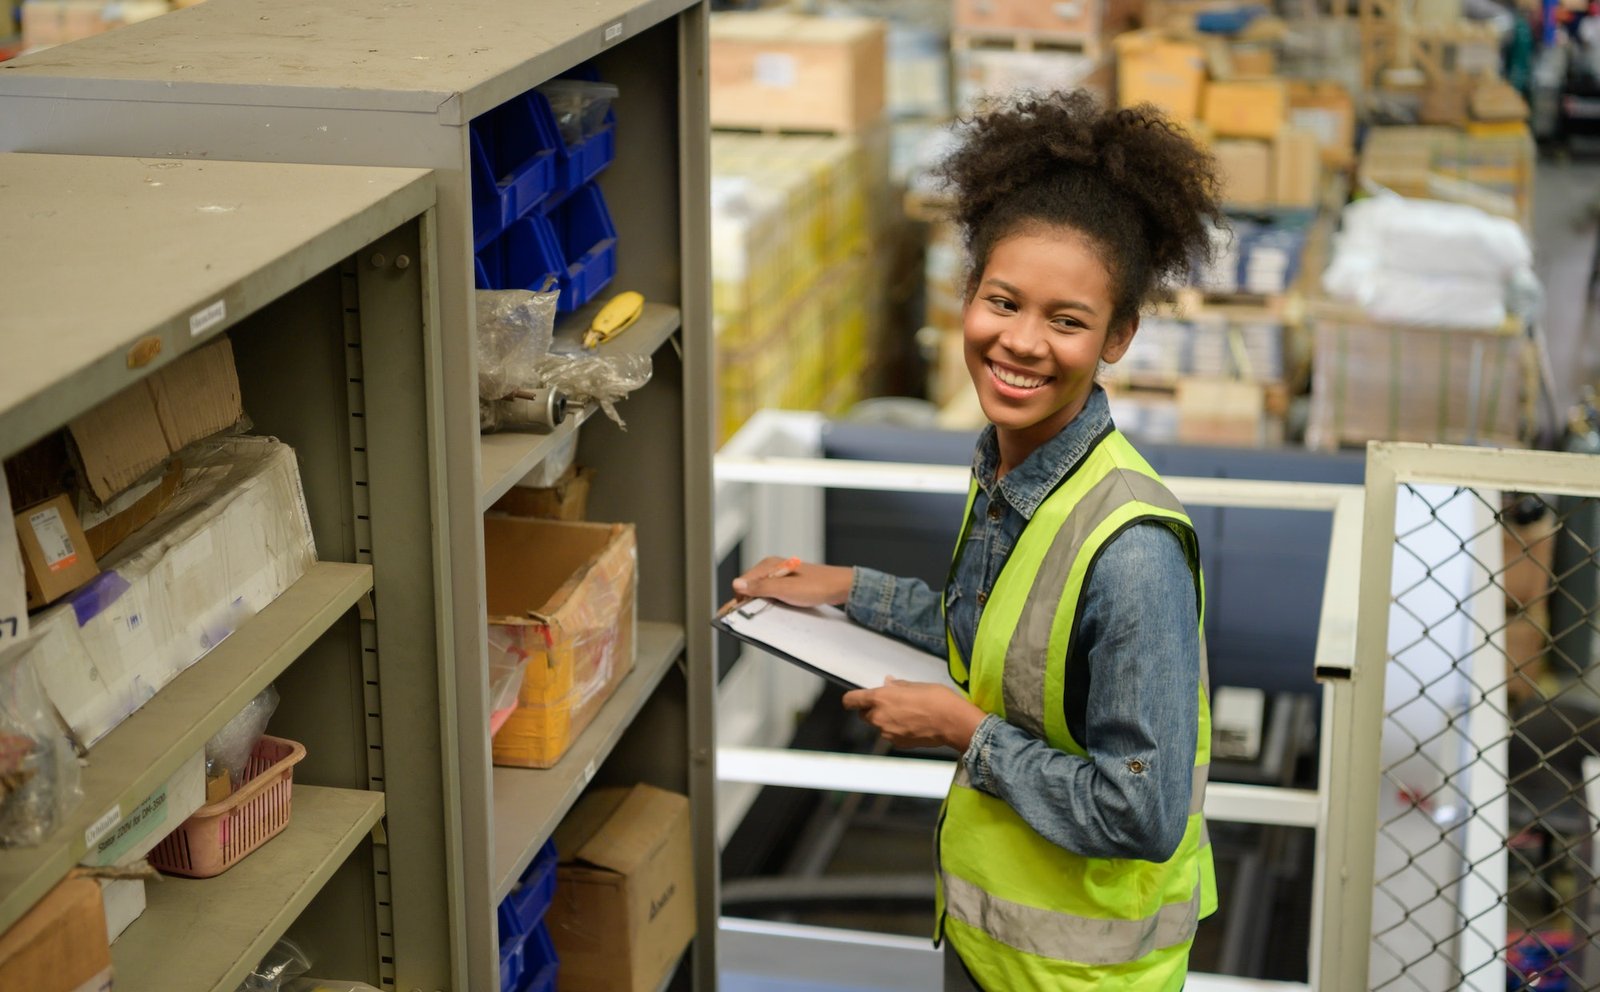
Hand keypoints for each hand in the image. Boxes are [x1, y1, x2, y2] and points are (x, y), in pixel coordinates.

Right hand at [731, 555, 852, 606]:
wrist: (840, 587)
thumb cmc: (817, 585)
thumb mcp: (785, 589)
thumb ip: (760, 587)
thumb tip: (738, 586)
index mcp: (768, 566)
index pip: (742, 583)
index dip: (738, 599)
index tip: (733, 614)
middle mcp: (772, 569)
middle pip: (750, 588)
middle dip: (748, 602)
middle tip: (751, 617)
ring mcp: (780, 577)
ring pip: (761, 593)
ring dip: (760, 604)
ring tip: (765, 614)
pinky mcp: (788, 585)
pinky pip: (772, 595)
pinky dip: (771, 604)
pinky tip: (776, 610)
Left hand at [841, 678, 986, 751]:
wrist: (953, 722)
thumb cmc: (936, 698)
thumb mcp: (916, 685)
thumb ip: (897, 686)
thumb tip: (888, 684)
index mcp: (880, 698)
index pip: (851, 700)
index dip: (852, 699)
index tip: (856, 699)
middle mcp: (878, 717)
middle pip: (864, 715)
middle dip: (872, 710)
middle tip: (890, 703)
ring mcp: (887, 733)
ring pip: (878, 726)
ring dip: (886, 720)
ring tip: (906, 714)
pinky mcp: (898, 744)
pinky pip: (891, 735)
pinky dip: (897, 730)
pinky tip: (913, 725)